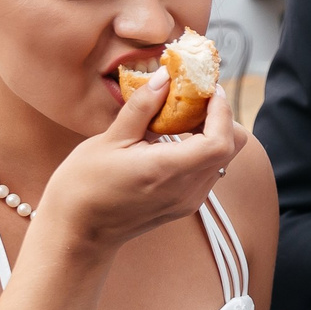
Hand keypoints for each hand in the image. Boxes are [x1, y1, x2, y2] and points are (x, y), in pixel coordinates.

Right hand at [34, 70, 248, 255]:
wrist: (79, 231)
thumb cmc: (84, 186)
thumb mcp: (109, 140)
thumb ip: (143, 107)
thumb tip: (165, 78)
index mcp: (167, 171)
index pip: (220, 141)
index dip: (222, 110)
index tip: (209, 88)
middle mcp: (187, 190)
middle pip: (232, 147)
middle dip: (222, 116)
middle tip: (196, 96)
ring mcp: (189, 200)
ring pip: (224, 158)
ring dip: (213, 131)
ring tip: (182, 114)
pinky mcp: (186, 204)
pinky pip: (210, 170)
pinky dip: (203, 148)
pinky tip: (176, 137)